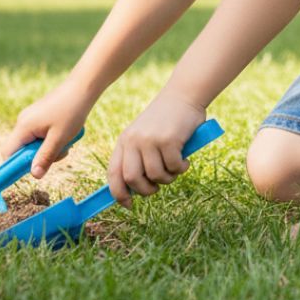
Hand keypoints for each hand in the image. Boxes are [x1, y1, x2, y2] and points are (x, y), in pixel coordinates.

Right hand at [4, 78, 95, 178]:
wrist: (83, 87)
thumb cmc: (72, 111)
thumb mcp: (59, 139)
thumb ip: (45, 157)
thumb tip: (34, 175)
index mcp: (23, 126)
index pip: (8, 153)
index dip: (16, 166)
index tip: (33, 171)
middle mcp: (23, 122)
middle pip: (22, 150)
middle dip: (40, 156)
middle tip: (59, 151)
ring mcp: (31, 118)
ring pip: (34, 143)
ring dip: (50, 148)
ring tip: (67, 140)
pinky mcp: (40, 116)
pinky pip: (41, 135)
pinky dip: (53, 139)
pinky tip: (67, 133)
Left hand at [107, 91, 205, 207]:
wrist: (184, 95)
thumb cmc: (166, 120)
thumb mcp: (145, 135)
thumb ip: (138, 157)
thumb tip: (134, 190)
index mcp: (125, 140)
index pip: (113, 174)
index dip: (119, 194)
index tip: (128, 205)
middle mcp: (133, 140)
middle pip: (132, 179)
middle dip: (146, 190)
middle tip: (158, 186)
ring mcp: (150, 140)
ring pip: (156, 176)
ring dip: (168, 178)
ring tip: (176, 168)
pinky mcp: (168, 140)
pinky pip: (173, 167)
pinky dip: (181, 168)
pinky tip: (185, 159)